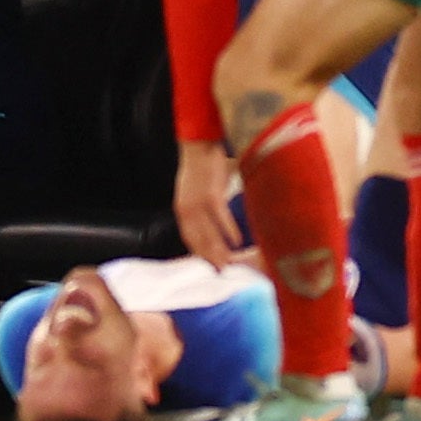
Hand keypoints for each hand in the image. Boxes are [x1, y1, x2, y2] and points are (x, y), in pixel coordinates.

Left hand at [174, 140, 244, 266]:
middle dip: (211, 259)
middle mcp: (187, 210)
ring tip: (231, 264)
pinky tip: (238, 241)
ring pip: (210, 233)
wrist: (199, 146)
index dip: (199, 255)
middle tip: (222, 273)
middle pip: (199, 241)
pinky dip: (230, 231)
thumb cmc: (201, 170)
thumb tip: (214, 226)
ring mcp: (198, 203)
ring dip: (221, 250)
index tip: (209, 268)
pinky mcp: (211, 195)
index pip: (189, 239)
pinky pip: (222, 218)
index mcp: (182, 210)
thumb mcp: (194, 194)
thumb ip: (201, 211)